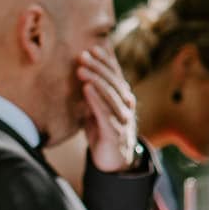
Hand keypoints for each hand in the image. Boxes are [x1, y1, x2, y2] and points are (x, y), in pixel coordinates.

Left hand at [78, 45, 138, 172]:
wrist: (112, 161)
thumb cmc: (102, 130)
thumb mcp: (97, 108)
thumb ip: (93, 91)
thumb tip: (83, 70)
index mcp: (122, 96)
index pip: (115, 74)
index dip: (106, 61)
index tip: (93, 48)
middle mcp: (126, 104)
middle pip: (113, 81)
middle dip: (98, 67)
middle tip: (83, 55)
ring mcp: (123, 118)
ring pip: (111, 95)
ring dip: (97, 80)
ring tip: (82, 69)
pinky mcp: (115, 132)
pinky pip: (105, 113)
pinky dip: (96, 99)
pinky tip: (86, 89)